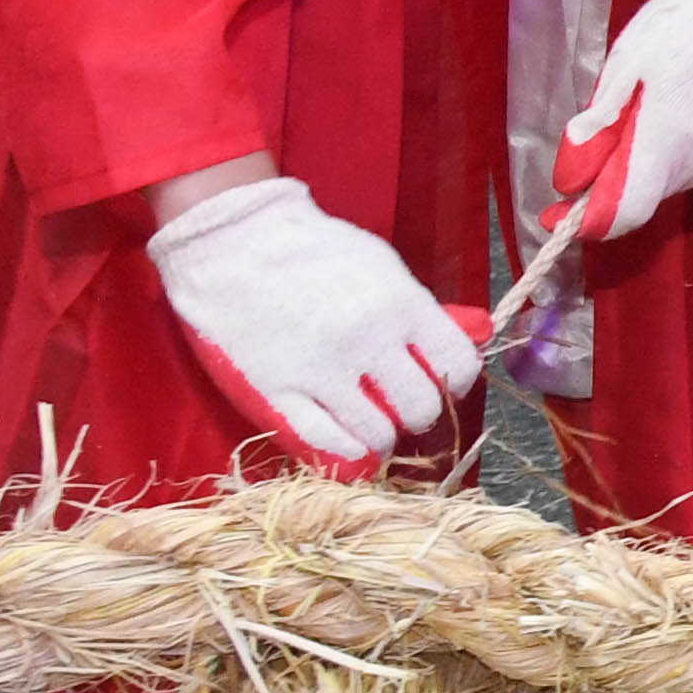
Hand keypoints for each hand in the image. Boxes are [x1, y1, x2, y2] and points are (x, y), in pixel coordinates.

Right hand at [147, 172, 479, 467]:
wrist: (235, 242)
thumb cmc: (312, 248)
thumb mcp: (382, 265)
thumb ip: (413, 308)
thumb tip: (446, 344)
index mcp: (402, 304)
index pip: (457, 363)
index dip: (456, 381)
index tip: (444, 384)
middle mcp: (368, 341)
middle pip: (421, 406)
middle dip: (419, 413)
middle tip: (404, 408)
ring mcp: (321, 369)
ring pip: (377, 432)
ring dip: (381, 436)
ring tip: (374, 428)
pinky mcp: (276, 390)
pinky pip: (322, 440)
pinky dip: (343, 450)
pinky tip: (348, 445)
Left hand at [555, 0, 692, 241]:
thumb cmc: (685, 24)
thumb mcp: (627, 60)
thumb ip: (601, 121)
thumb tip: (571, 174)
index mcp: (665, 138)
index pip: (625, 211)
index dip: (591, 219)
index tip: (564, 207)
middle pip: (647, 193)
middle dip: (622, 176)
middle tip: (611, 133)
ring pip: (674, 180)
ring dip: (656, 159)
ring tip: (659, 109)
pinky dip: (685, 150)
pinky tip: (690, 110)